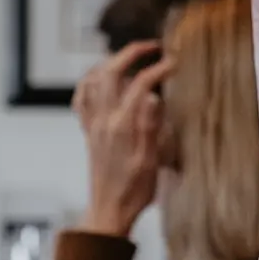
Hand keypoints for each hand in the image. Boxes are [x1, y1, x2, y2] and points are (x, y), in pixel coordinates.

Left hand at [73, 41, 174, 237]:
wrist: (108, 211)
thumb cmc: (133, 191)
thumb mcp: (150, 162)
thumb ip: (150, 127)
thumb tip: (154, 97)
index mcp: (121, 127)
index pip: (140, 85)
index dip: (159, 69)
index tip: (175, 64)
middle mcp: (103, 121)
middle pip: (110, 72)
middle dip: (130, 53)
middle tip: (152, 48)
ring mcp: (93, 125)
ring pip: (92, 81)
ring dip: (110, 63)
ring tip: (130, 59)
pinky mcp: (88, 132)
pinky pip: (82, 100)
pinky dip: (90, 83)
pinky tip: (103, 83)